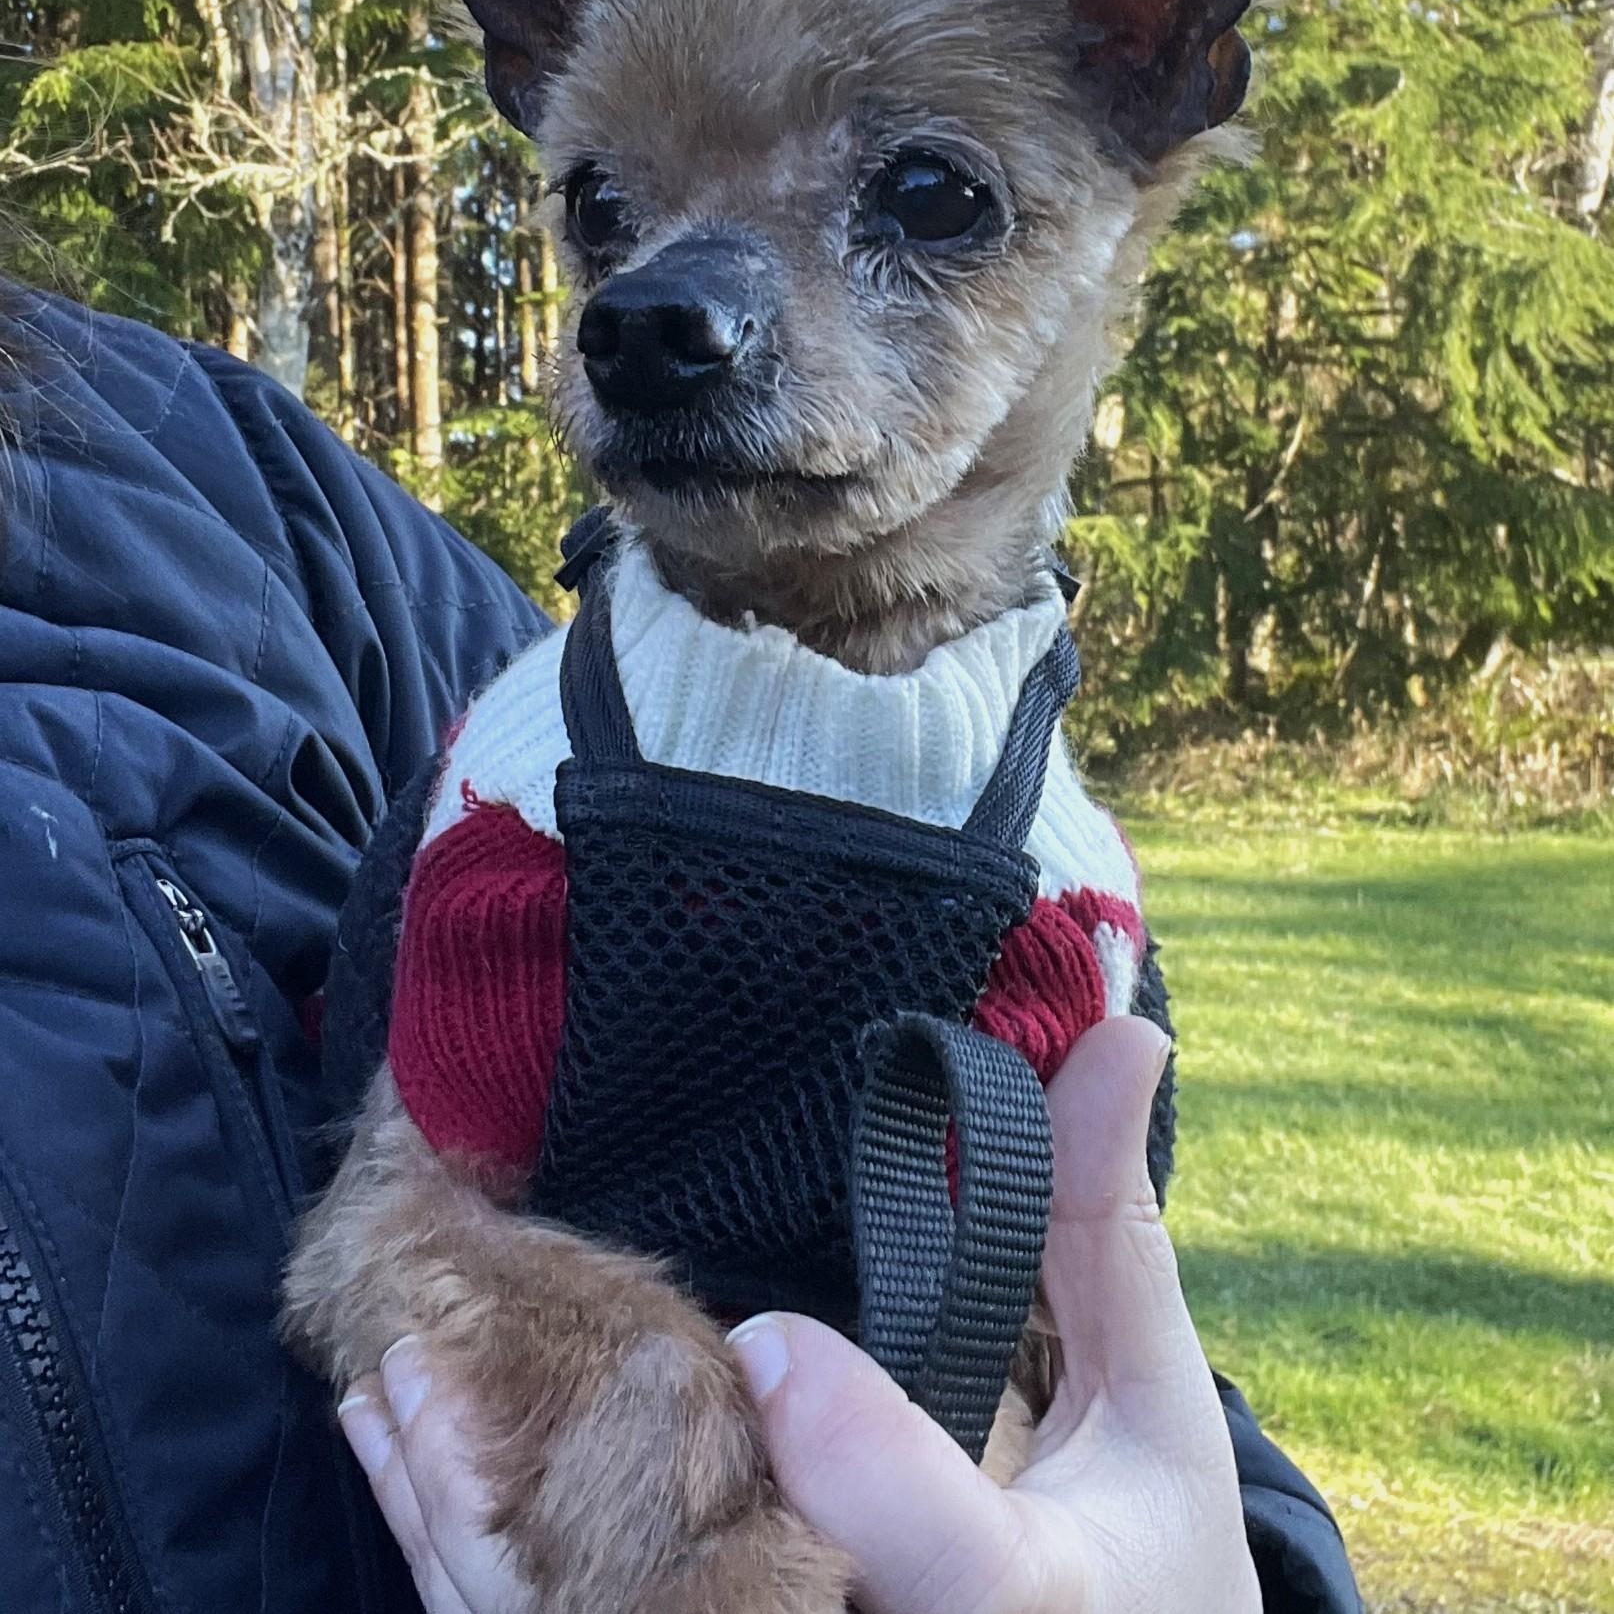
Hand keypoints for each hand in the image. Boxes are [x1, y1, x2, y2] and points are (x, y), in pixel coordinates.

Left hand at [339, 1016, 1258, 1613]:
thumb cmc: (1139, 1564)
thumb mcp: (1154, 1417)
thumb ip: (1102, 1231)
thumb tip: (1119, 1031)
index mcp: (1025, 1603)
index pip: (946, 1549)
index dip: (866, 1462)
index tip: (779, 1348)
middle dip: (571, 1513)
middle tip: (439, 1376)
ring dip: (474, 1532)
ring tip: (389, 1390)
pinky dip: (467, 1559)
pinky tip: (398, 1446)